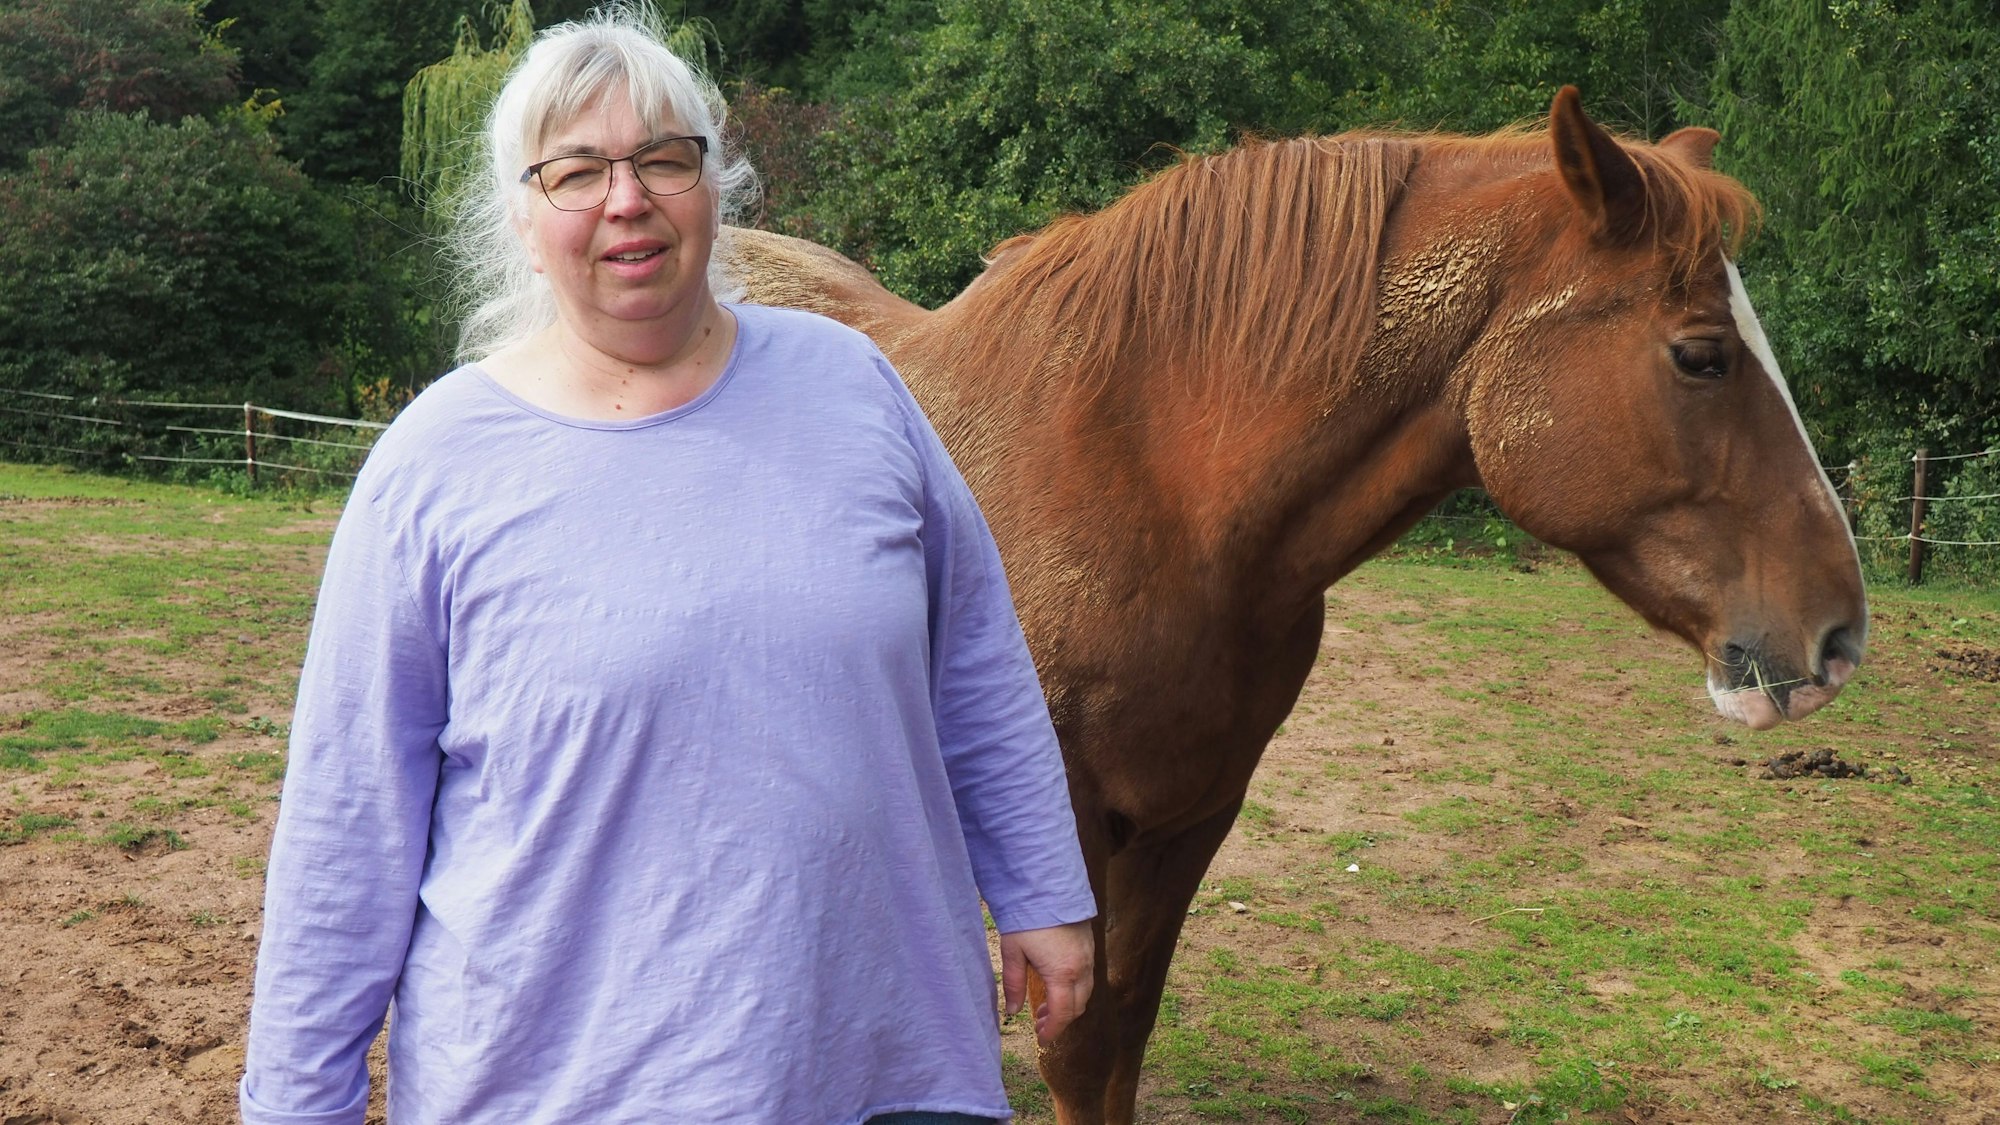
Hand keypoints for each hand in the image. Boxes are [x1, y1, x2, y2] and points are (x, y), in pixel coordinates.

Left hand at [999, 920, 1094, 1044]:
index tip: (1041, 1040)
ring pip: (1085, 993)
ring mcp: (1088, 956)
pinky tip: (1057, 985)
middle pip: (1077, 1007)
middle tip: (1040, 1025)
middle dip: (1060, 1021)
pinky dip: (1074, 989)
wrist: (1047, 885)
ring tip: (1045, 1007)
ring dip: (1068, 1005)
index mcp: (1062, 974)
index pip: (1062, 1014)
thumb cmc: (1027, 918)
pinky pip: (1087, 977)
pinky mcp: (1089, 945)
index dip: (1052, 1031)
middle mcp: (1081, 968)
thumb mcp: (1013, 952)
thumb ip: (1013, 985)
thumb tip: (1011, 1011)